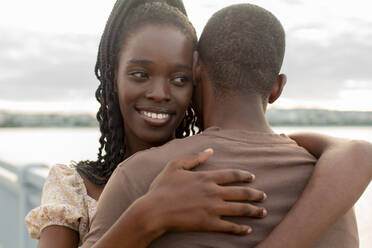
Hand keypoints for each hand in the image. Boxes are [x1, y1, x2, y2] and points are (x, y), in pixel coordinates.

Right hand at [146, 148, 266, 234]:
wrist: (154, 210)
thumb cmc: (162, 188)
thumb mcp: (175, 166)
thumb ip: (194, 158)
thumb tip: (210, 150)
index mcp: (206, 177)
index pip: (232, 175)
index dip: (245, 176)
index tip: (252, 178)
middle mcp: (213, 192)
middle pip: (241, 193)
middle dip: (256, 194)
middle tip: (264, 196)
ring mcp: (212, 208)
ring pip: (240, 209)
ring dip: (254, 211)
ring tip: (263, 212)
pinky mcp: (209, 223)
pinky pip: (230, 227)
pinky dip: (241, 228)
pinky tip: (248, 229)